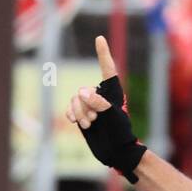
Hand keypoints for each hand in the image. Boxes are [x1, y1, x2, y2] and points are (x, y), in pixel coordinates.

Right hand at [67, 36, 146, 181]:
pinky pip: (70, 109)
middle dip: (86, 105)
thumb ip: (99, 103)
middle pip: (83, 91)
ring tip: (90, 124)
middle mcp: (99, 96)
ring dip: (79, 112)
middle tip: (96, 119)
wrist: (116, 152)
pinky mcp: (82, 115)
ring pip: (75, 100)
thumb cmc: (120, 133)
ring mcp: (89, 106)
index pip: (107, 69)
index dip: (103, 54)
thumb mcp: (112, 116)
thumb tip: (82, 93)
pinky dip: (71, 114)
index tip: (99, 38)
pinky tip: (74, 121)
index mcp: (112, 92)